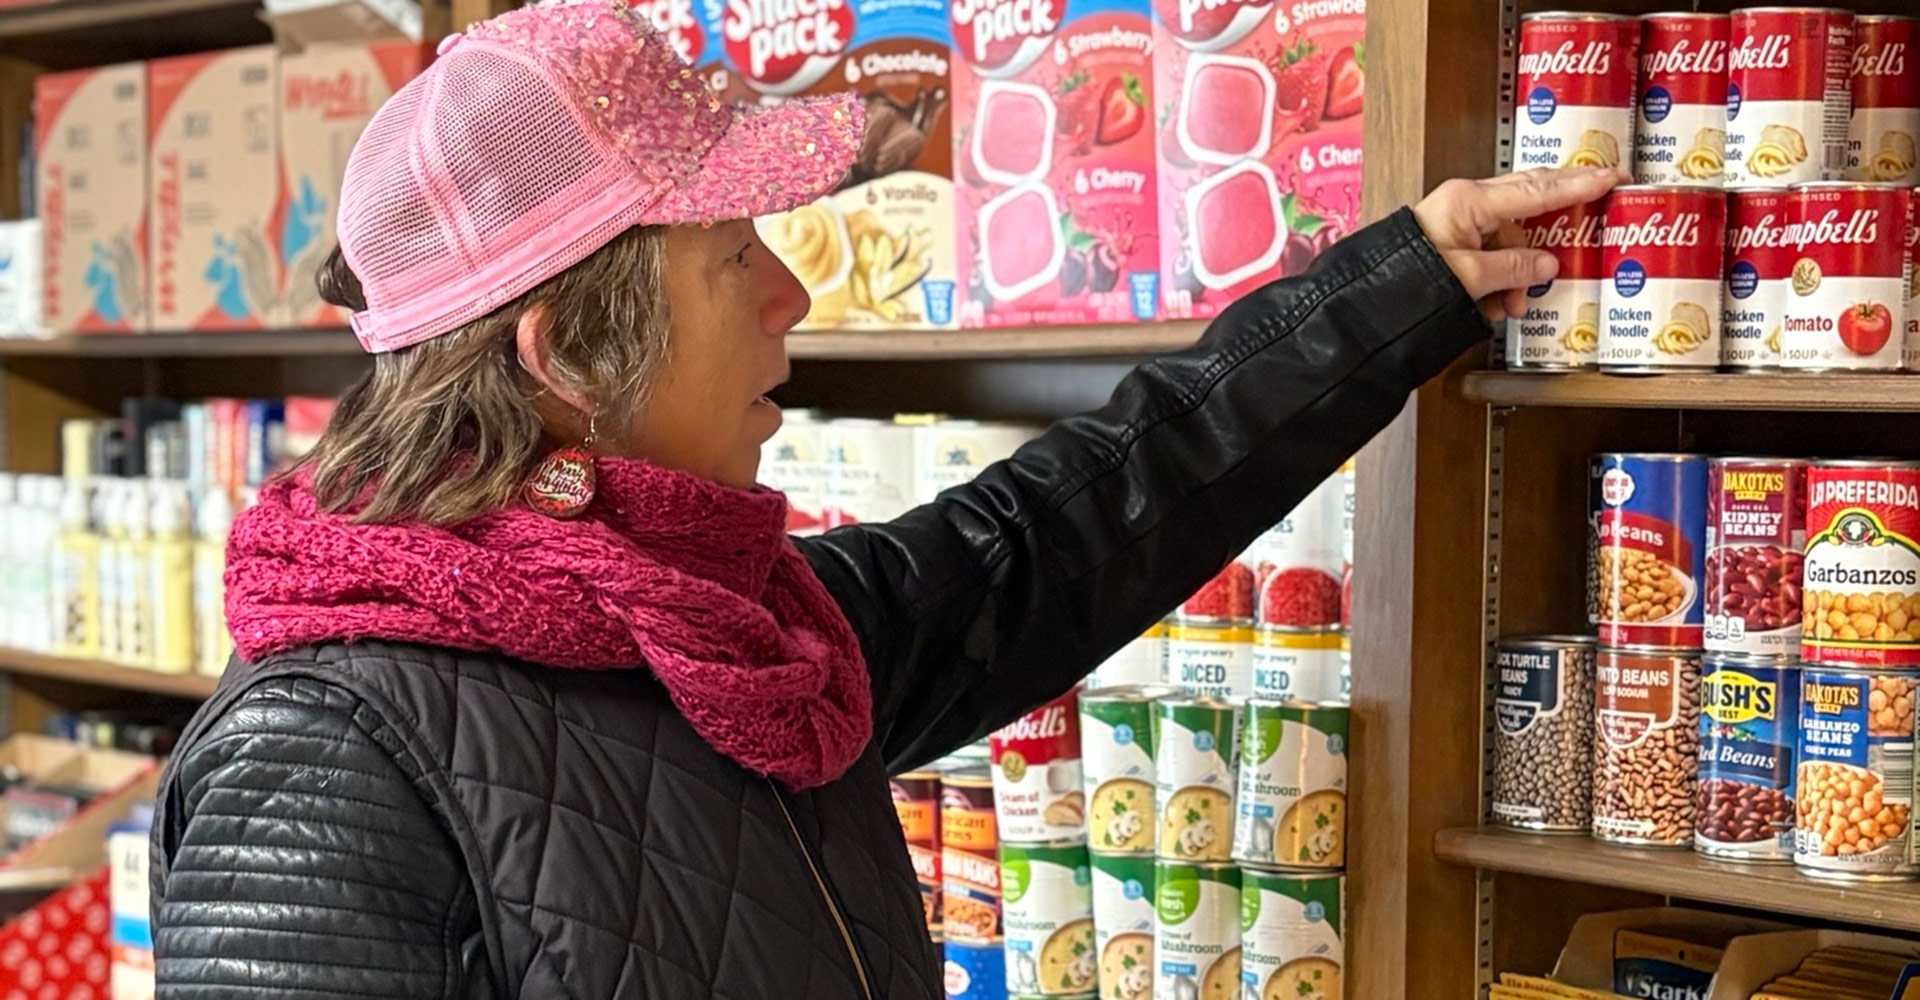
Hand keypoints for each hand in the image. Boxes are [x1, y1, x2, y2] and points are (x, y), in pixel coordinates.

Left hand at [1413, 167, 1619, 322]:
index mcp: (1470, 200)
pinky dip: (1500, 281)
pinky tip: (1497, 307)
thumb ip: (1514, 268)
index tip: (1612, 177)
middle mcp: (1466, 203)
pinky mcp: (1452, 243)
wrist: (1369, 304)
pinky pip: (1491, 256)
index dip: (1578, 185)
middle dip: (1557, 222)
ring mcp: (1459, 221)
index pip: (1537, 189)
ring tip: (1516, 305)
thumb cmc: (1407, 280)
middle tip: (1596, 213)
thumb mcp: (1470, 278)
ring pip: (1510, 240)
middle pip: (1528, 203)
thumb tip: (1547, 264)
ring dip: (1519, 274)